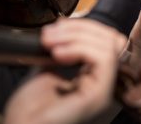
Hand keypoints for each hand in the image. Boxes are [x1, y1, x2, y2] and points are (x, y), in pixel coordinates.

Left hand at [4, 19, 126, 123]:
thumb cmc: (28, 112)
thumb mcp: (47, 70)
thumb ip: (63, 52)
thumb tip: (66, 27)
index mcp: (94, 79)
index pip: (107, 42)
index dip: (84, 28)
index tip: (56, 28)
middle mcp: (104, 85)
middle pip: (113, 40)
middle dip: (80, 28)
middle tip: (50, 34)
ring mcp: (104, 92)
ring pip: (109, 46)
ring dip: (76, 36)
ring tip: (50, 43)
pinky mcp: (99, 96)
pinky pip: (104, 59)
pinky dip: (80, 47)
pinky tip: (58, 53)